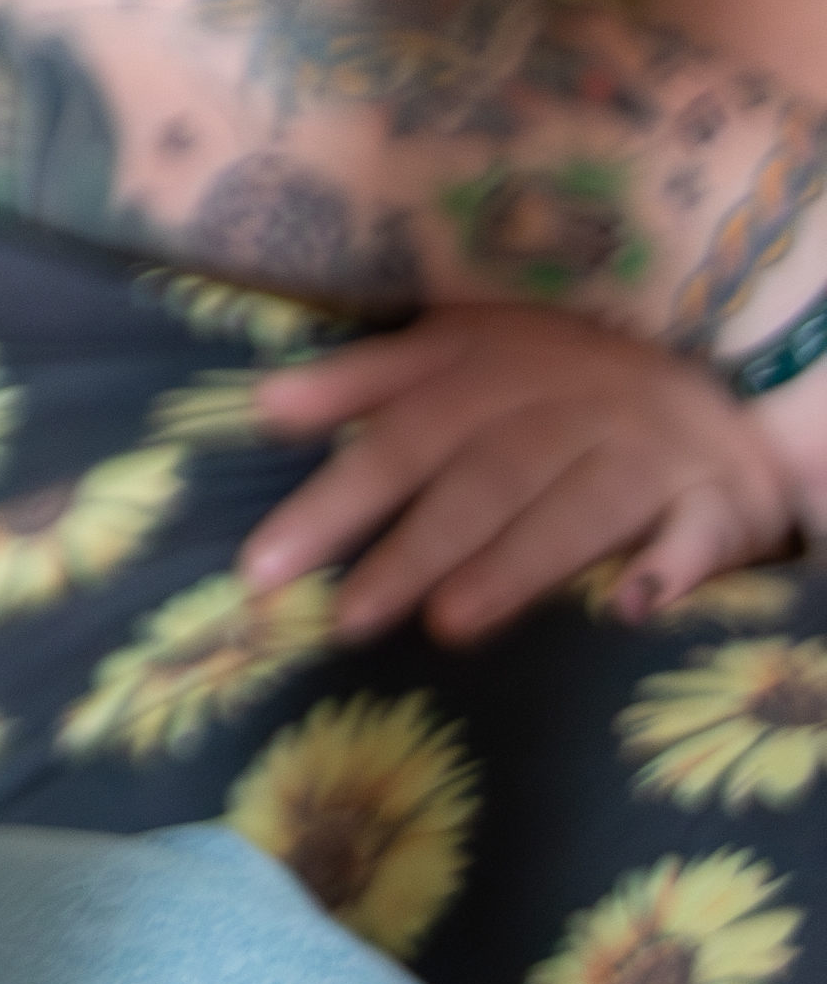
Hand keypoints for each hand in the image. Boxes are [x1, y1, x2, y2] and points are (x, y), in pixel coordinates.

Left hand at [242, 301, 804, 641]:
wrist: (720, 402)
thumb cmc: (559, 389)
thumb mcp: (463, 357)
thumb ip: (364, 383)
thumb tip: (262, 406)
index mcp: (497, 368)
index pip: (405, 433)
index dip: (337, 496)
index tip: (267, 564)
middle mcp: (571, 405)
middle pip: (483, 478)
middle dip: (412, 548)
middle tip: (346, 618)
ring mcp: (647, 453)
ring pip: (578, 509)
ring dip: (517, 565)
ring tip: (448, 626)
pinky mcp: (715, 501)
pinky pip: (697, 534)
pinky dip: (668, 568)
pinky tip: (631, 607)